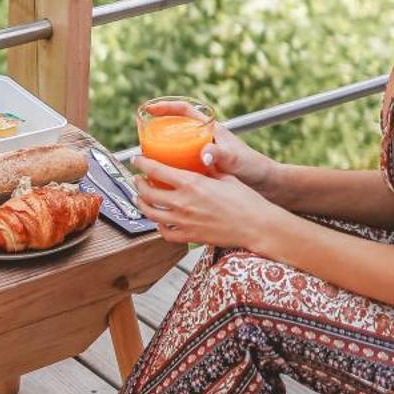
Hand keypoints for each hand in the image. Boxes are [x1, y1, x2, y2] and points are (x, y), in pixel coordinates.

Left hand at [135, 159, 279, 250]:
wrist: (256, 226)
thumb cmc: (246, 201)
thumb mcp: (226, 176)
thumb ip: (209, 167)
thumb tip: (201, 156)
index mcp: (191, 183)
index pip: (156, 170)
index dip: (142, 163)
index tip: (137, 159)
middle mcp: (183, 203)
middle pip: (147, 192)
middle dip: (138, 183)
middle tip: (138, 179)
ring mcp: (184, 222)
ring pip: (150, 213)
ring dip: (142, 203)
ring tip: (141, 198)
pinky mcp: (189, 237)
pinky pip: (164, 233)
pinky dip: (158, 226)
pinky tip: (159, 220)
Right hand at [139, 104, 276, 193]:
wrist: (264, 186)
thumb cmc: (254, 168)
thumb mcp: (235, 159)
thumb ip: (220, 154)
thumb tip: (204, 154)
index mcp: (211, 129)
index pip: (184, 111)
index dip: (166, 108)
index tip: (150, 109)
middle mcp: (204, 139)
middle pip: (175, 129)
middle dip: (158, 131)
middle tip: (143, 140)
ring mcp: (202, 154)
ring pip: (175, 148)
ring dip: (161, 153)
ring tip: (147, 162)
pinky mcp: (201, 170)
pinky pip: (179, 165)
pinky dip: (169, 170)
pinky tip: (161, 180)